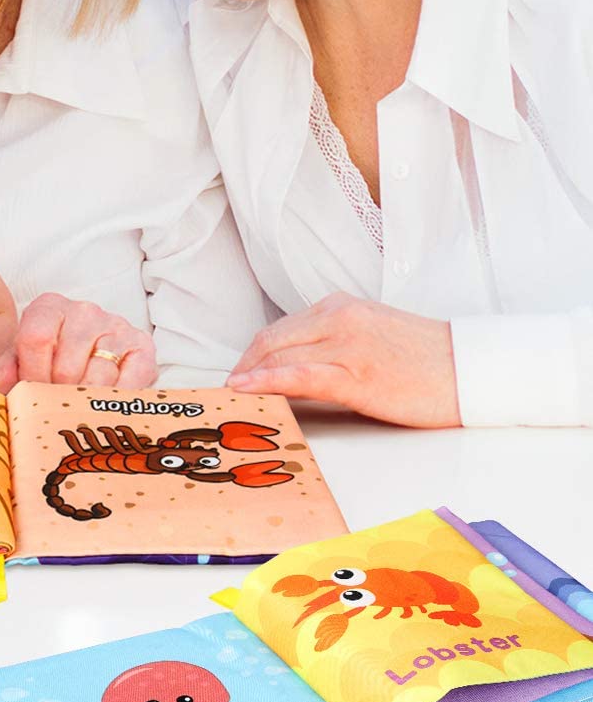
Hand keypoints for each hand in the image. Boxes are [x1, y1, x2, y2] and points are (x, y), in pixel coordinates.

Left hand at [0, 293, 157, 392]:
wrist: (88, 354)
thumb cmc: (48, 358)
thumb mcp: (20, 359)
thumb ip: (6, 368)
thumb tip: (4, 380)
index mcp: (49, 307)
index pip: (36, 339)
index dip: (31, 374)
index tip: (32, 391)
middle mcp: (84, 311)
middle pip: (66, 366)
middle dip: (57, 394)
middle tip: (55, 404)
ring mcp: (116, 326)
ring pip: (98, 378)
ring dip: (84, 400)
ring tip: (77, 405)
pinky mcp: (142, 347)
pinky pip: (131, 381)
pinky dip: (116, 400)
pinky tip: (104, 405)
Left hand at [226, 293, 459, 428]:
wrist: (472, 369)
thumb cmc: (426, 360)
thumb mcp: (372, 336)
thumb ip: (334, 342)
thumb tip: (296, 367)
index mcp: (341, 306)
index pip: (282, 328)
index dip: (254, 354)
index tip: (240, 373)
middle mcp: (338, 318)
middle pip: (272, 341)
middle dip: (244, 366)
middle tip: (229, 389)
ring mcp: (346, 344)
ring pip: (279, 357)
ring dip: (248, 376)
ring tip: (229, 395)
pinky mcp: (356, 374)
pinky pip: (298, 376)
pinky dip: (265, 382)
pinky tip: (245, 390)